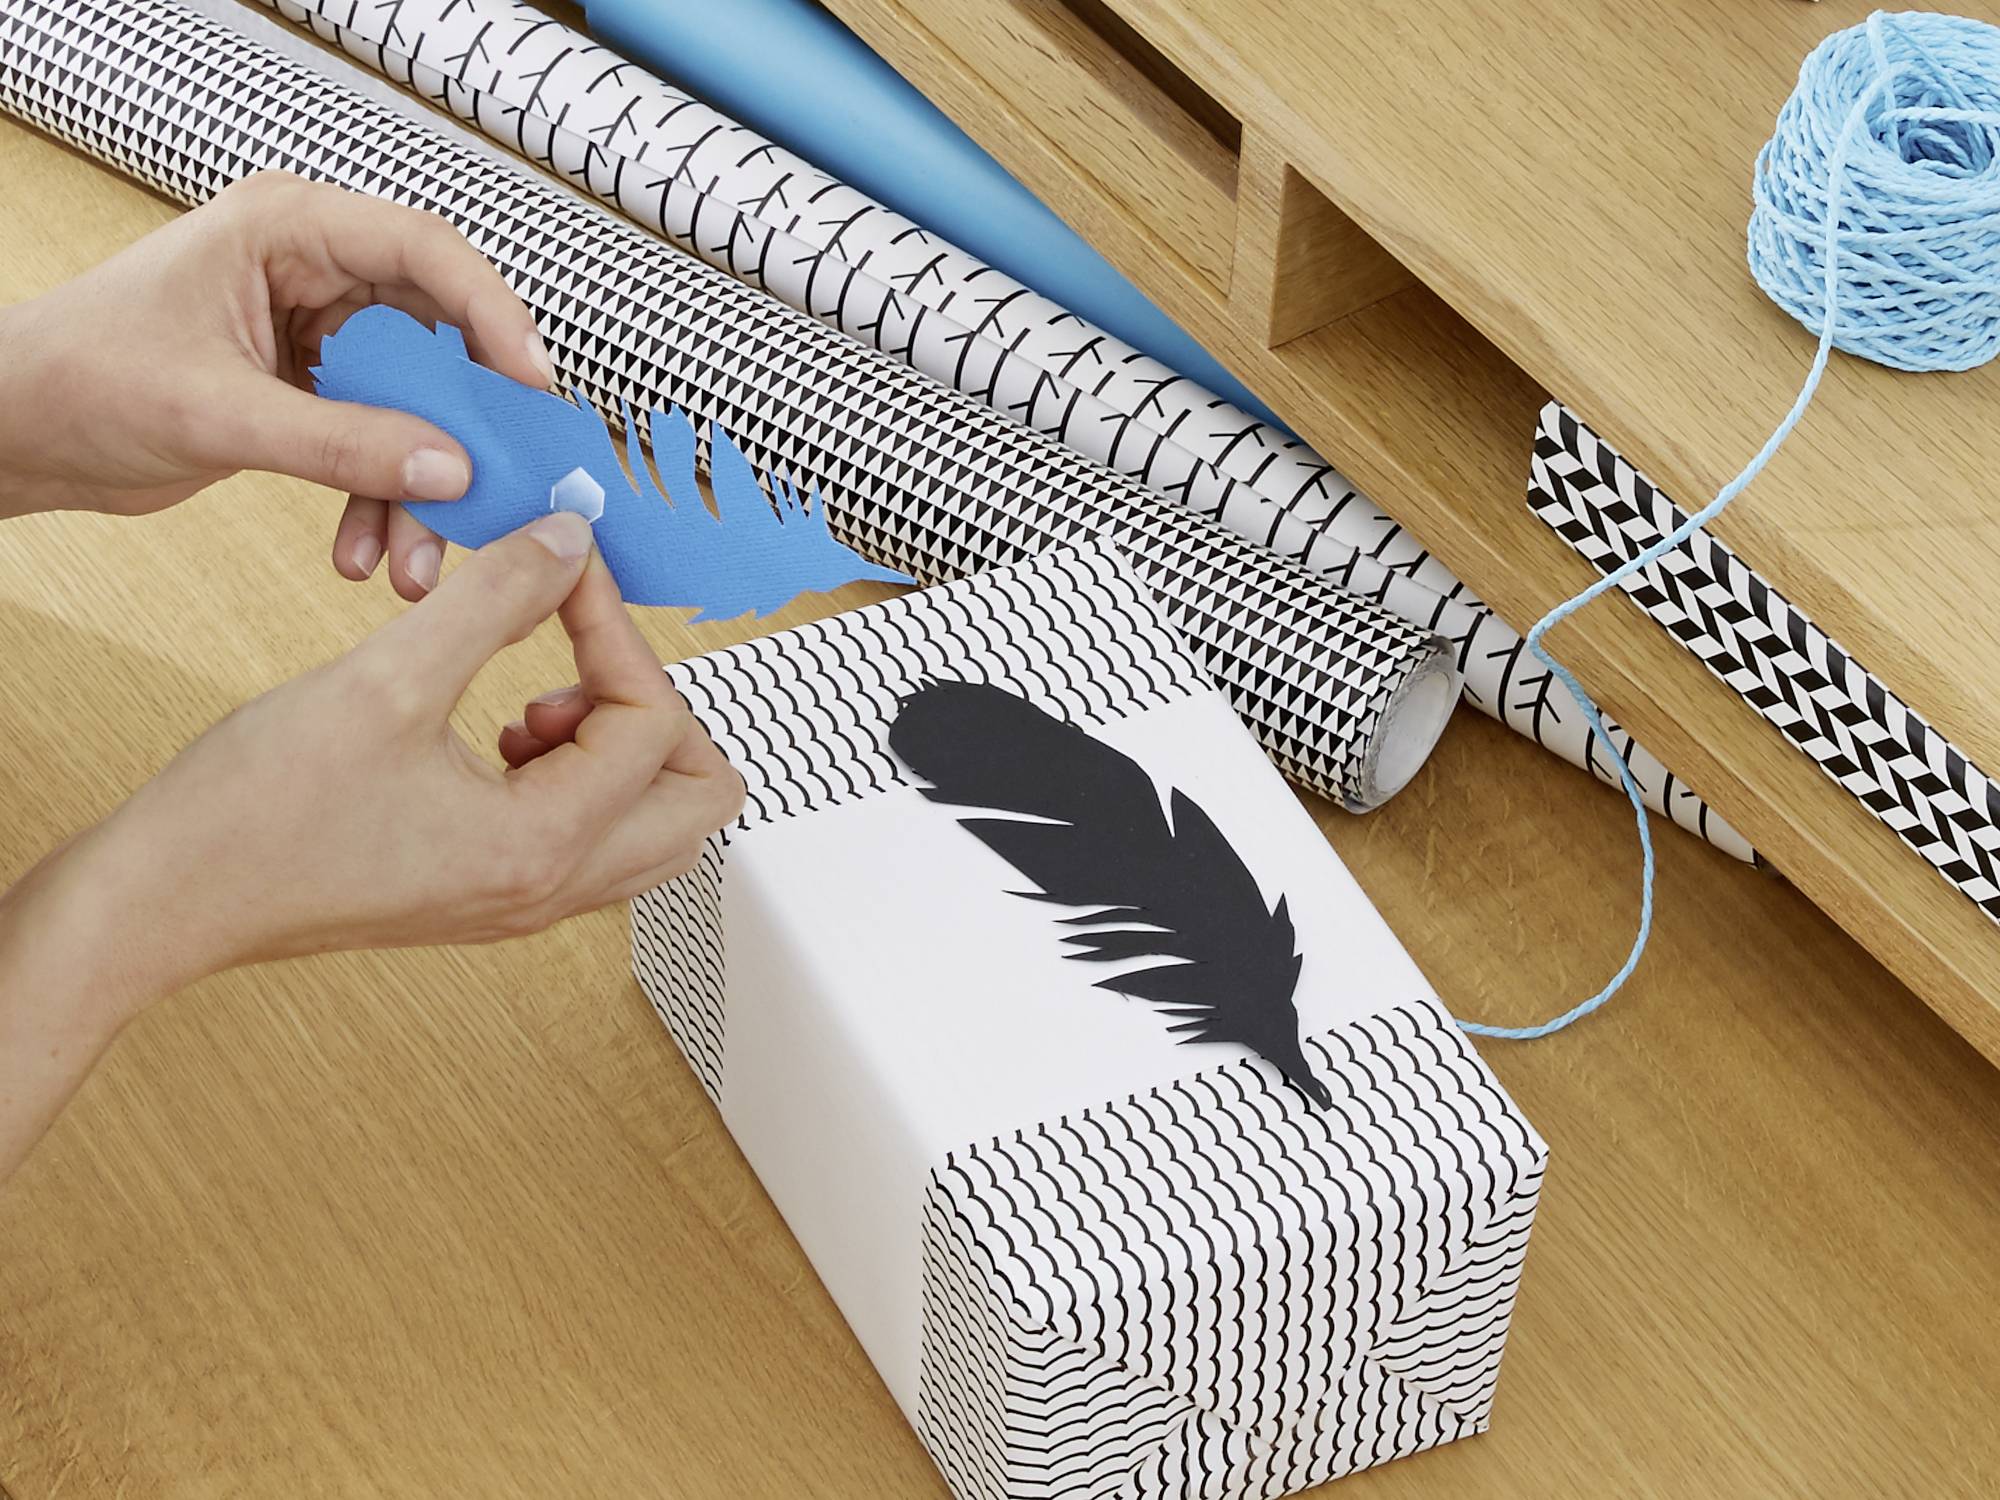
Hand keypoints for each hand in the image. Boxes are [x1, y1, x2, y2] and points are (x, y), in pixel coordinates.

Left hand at [0, 170, 551, 598]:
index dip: (492, 315)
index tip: (531, 386)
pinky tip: (362, 554)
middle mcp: (314, 273)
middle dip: (461, 428)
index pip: (425, 253)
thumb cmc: (80, 379)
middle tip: (498, 487)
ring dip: (420, 488)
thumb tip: (451, 471)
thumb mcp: (220, 414)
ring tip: (415, 561)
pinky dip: (378, 503)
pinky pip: (377, 445)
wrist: (16, 434)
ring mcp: (315, 336)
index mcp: (289, 230)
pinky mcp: (308, 394)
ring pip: (413, 406)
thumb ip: (342, 444)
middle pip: (436, 339)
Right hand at [0, 510, 742, 1176]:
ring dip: (623, 747)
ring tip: (536, 696)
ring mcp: (524, 901)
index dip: (616, 628)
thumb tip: (570, 542)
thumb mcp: (386, 679)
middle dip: (662, 707)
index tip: (563, 569)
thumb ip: (496, 602)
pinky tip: (498, 730)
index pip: (655, 723)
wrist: (167, 898)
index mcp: (542, 845)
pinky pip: (591, 838)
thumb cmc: (253, 811)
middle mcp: (550, 889)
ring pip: (652, 825)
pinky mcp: (491, 892)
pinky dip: (577, 776)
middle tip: (587, 650)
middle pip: (698, 800)